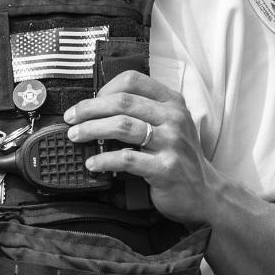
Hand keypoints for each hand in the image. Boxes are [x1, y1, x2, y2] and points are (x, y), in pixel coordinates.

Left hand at [64, 71, 218, 223]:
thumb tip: (99, 107)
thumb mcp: (169, 126)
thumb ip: (143, 112)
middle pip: (122, 102)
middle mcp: (173, 118)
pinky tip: (92, 162)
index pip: (133, 81)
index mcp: (172, 102)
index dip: (104, 89)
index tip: (87, 103)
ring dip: (91, 130)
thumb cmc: (179, 157)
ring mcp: (171, 142)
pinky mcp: (165, 168)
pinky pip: (127, 159)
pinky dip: (104, 160)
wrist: (203, 192)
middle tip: (71, 119)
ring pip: (122, 126)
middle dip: (89, 109)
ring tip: (75, 136)